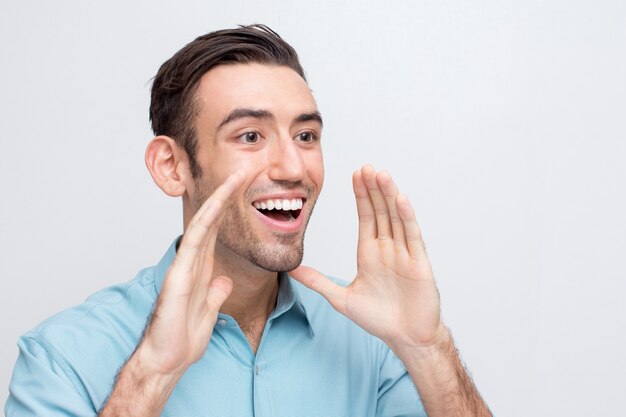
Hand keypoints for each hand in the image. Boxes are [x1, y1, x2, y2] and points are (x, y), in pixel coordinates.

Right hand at [137, 171, 244, 375]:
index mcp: (202, 267)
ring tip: (235, 177)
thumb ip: (216, 292)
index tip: (247, 188)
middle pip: (211, 219)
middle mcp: (193, 261)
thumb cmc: (183, 336)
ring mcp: (185, 265)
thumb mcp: (210, 310)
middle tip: (245, 169)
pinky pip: (193, 243)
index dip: (232, 207)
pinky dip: (204, 222)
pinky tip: (215, 205)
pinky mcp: (178, 276)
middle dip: (227, 193)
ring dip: (219, 199)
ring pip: (202, 223)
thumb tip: (224, 281)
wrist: (168, 359)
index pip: (218, 229)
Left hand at [290, 165, 446, 351]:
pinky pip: (412, 236)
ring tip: (381, 174)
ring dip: (389, 196)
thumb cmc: (379, 319)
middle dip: (373, 189)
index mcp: (370, 253)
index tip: (355, 174)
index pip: (366, 217)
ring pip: (396, 218)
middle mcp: (387, 248)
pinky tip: (400, 199)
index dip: (361, 195)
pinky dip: (406, 217)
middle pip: (380, 211)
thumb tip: (290, 269)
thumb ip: (317, 281)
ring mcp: (404, 253)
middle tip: (366, 167)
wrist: (407, 338)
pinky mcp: (418, 263)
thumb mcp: (341, 298)